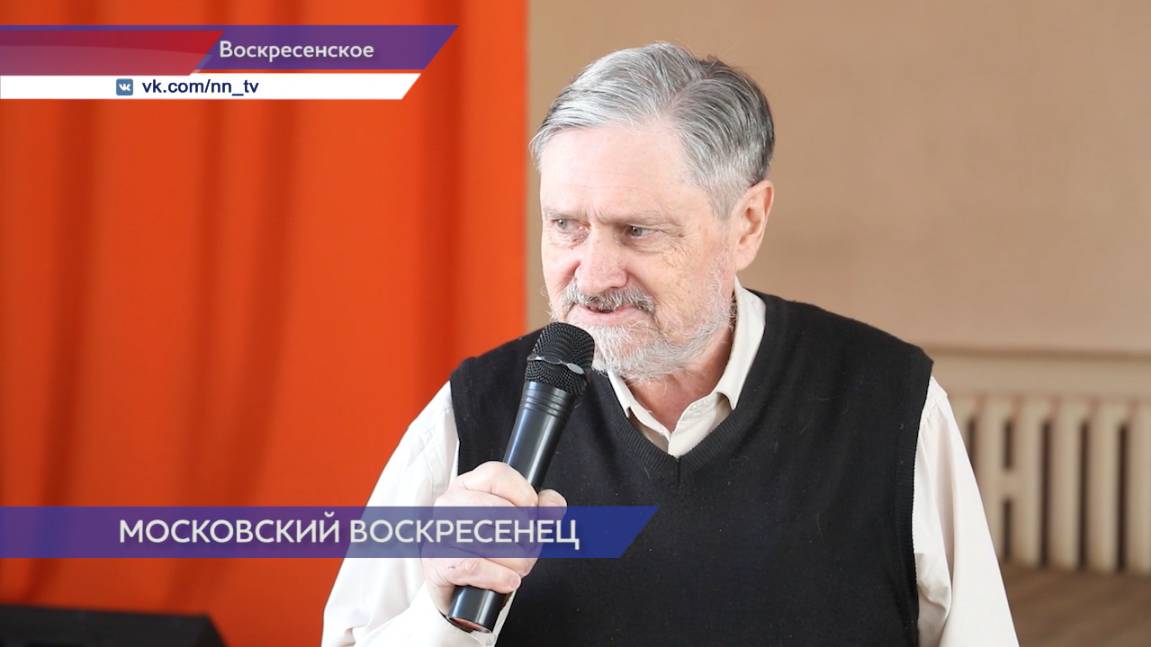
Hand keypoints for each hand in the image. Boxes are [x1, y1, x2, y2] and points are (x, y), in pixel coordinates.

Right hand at [421, 461, 566, 615]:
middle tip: (528, 548)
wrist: (459, 587)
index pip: (497, 474)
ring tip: (518, 567)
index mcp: (469, 485)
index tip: (531, 515)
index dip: (523, 495)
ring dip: (515, 560)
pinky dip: (498, 576)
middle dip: (524, 536)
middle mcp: (450, 503)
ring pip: (488, 539)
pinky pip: (473, 565)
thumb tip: (552, 506)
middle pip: (497, 509)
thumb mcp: (519, 523)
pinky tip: (508, 580)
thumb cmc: (489, 548)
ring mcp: (440, 532)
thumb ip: (542, 509)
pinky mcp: (437, 563)